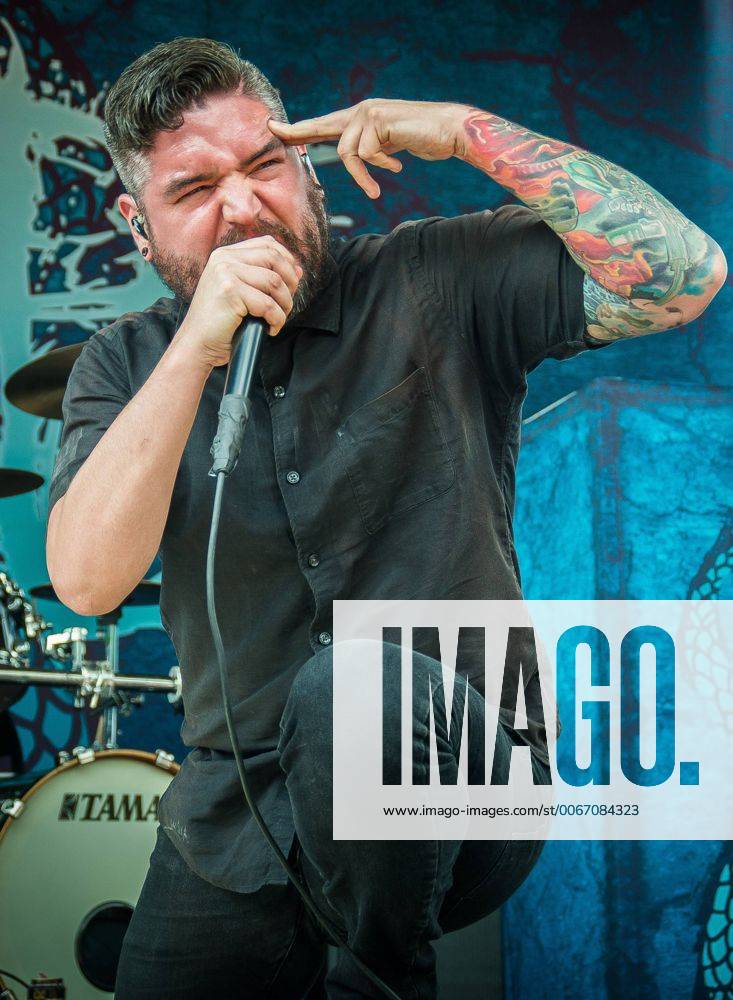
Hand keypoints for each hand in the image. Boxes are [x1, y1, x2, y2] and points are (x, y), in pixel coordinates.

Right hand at [174, 236, 302, 367]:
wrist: (198, 344)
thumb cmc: (221, 323)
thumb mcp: (244, 294)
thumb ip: (267, 277)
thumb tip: (298, 270)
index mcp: (227, 255)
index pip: (268, 244)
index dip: (287, 262)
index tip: (291, 285)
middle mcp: (225, 259)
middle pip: (275, 258)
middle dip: (290, 283)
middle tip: (286, 305)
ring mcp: (225, 273)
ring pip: (275, 281)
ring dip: (284, 305)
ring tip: (277, 320)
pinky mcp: (230, 292)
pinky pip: (268, 304)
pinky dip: (276, 319)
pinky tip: (270, 328)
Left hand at [268, 99, 468, 198]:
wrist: (450, 130)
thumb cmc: (424, 139)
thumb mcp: (391, 145)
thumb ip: (370, 147)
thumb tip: (354, 156)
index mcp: (360, 117)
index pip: (324, 124)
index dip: (299, 129)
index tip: (273, 128)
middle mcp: (360, 110)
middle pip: (321, 128)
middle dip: (297, 132)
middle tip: (272, 131)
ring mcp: (368, 112)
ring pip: (347, 152)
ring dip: (362, 175)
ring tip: (377, 188)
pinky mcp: (377, 120)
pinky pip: (366, 155)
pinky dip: (381, 167)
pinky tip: (399, 167)